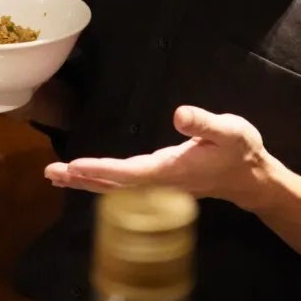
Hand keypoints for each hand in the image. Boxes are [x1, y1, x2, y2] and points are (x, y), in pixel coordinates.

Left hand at [44, 105, 275, 210]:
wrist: (249, 177)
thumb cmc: (240, 150)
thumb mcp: (229, 131)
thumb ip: (204, 123)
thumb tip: (179, 114)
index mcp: (172, 170)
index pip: (130, 173)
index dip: (101, 170)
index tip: (75, 165)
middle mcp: (160, 182)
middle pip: (114, 185)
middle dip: (82, 179)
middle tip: (51, 173)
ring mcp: (158, 185)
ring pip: (115, 187)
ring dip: (86, 180)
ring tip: (56, 176)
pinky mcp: (158, 182)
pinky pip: (122, 185)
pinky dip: (99, 180)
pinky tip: (85, 176)